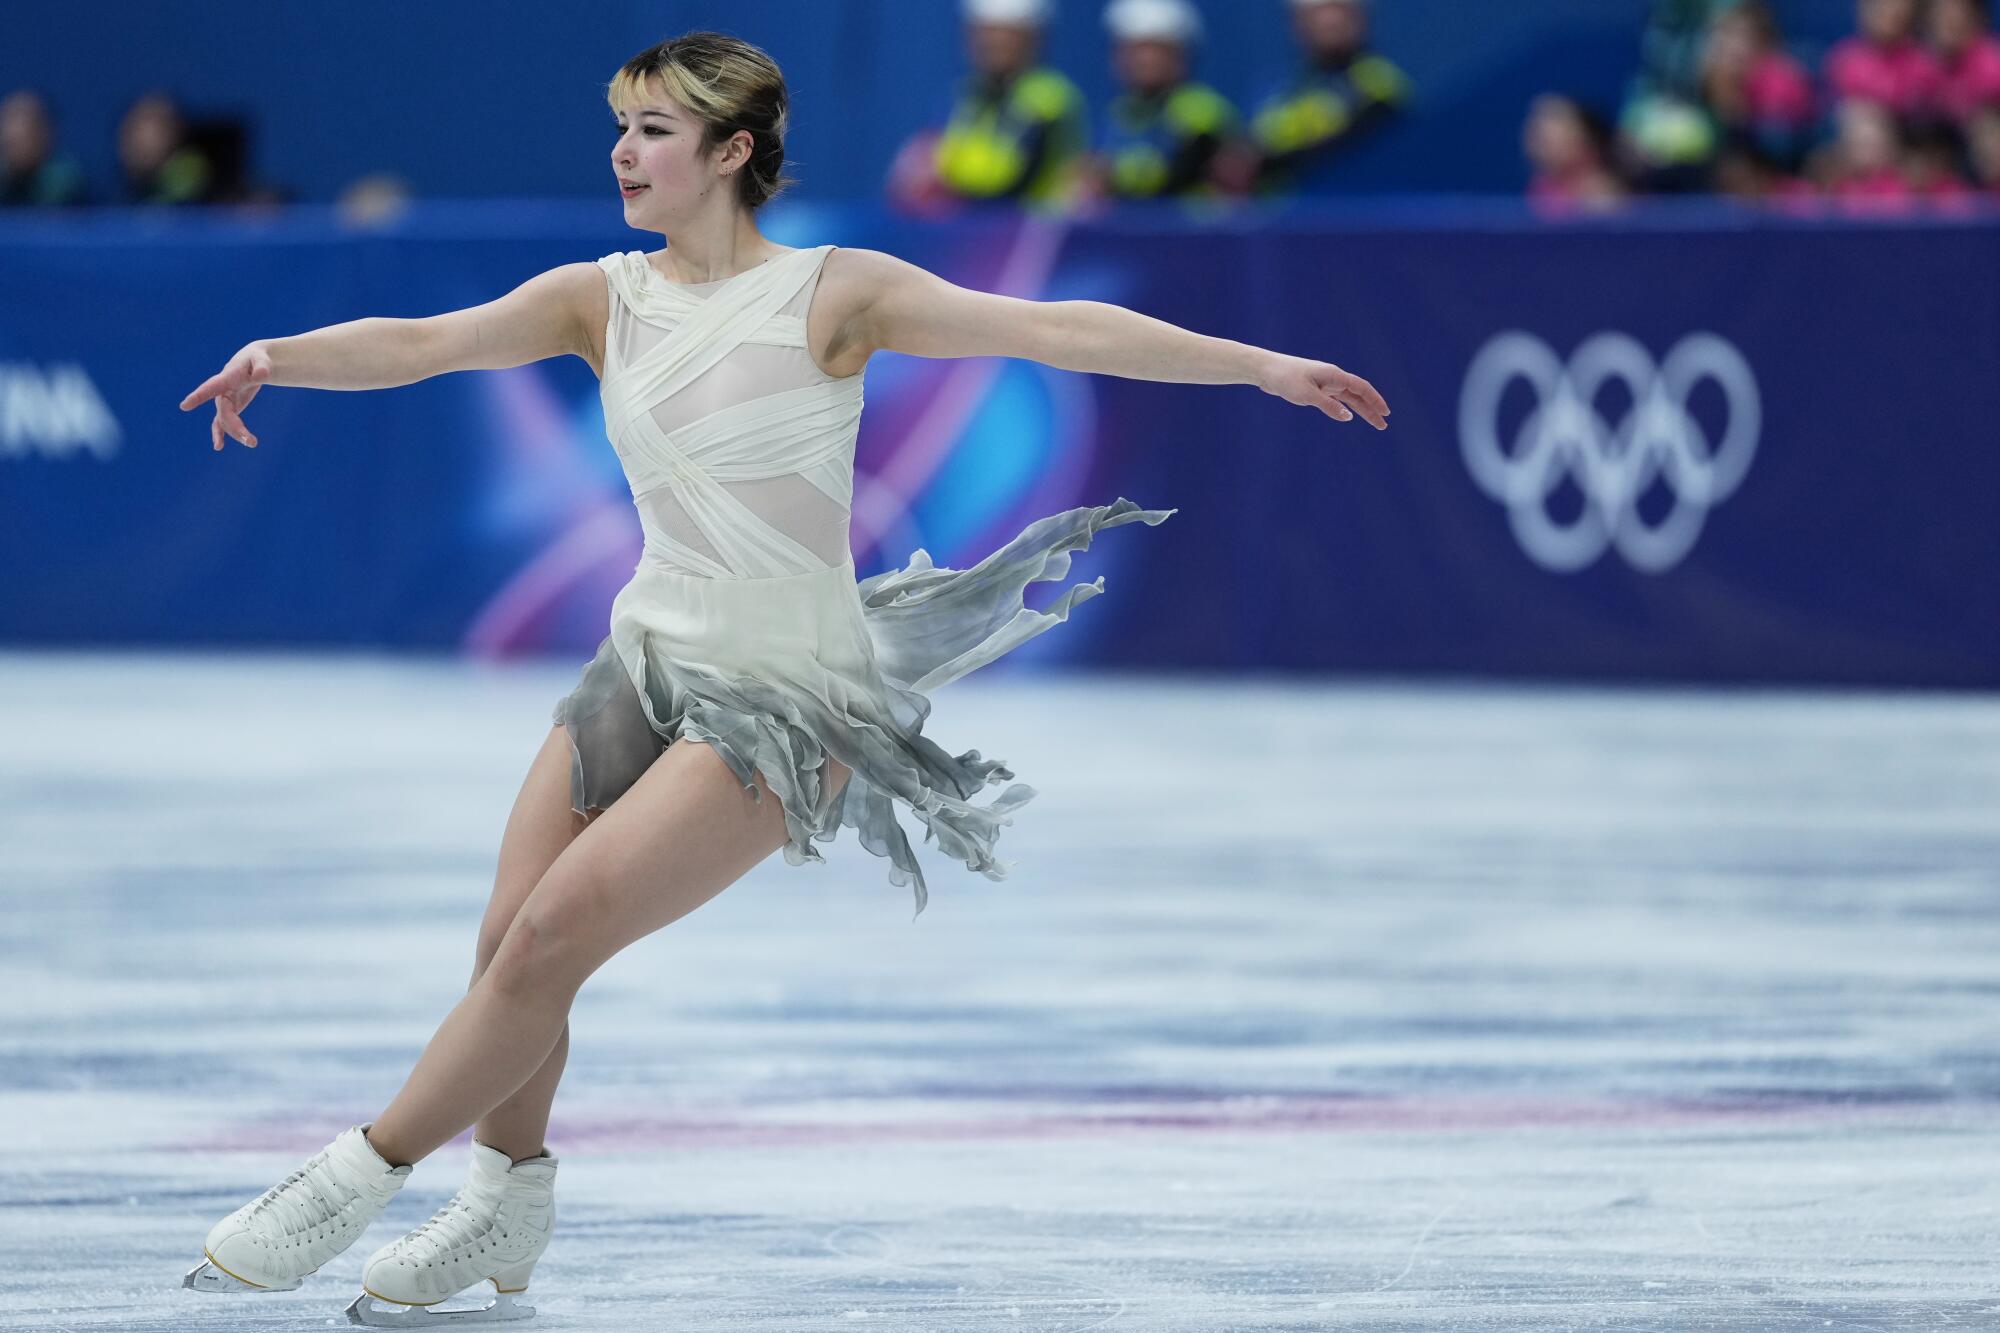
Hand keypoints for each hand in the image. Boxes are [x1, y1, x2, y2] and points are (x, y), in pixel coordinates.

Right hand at [180, 343, 271, 449]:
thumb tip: (261, 376)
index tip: (184, 406)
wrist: (254, 362)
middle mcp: (222, 390)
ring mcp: (224, 399)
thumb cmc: (258, 358)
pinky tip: (218, 446)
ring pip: (225, 420)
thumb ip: (262, 367)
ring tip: (253, 442)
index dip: (199, 396)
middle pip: (224, 412)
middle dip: (235, 427)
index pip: (212, 387)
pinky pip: (221, 422)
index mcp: (228, 376)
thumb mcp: (262, 359)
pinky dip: (220, 434)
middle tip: (252, 441)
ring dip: (237, 433)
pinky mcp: (229, 407)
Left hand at [1257, 351, 1390, 429]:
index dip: (1375, 400)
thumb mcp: (1307, 395)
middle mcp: (1332, 378)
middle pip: (1358, 394)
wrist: (1266, 370)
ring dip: (1361, 410)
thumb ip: (1328, 406)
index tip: (1385, 412)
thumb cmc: (1285, 379)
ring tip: (1373, 423)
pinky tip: (1350, 416)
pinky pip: (1336, 399)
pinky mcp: (1316, 388)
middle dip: (1372, 409)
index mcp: (1334, 375)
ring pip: (1348, 398)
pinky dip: (1345, 408)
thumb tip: (1349, 417)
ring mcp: (1325, 383)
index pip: (1361, 388)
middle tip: (1383, 424)